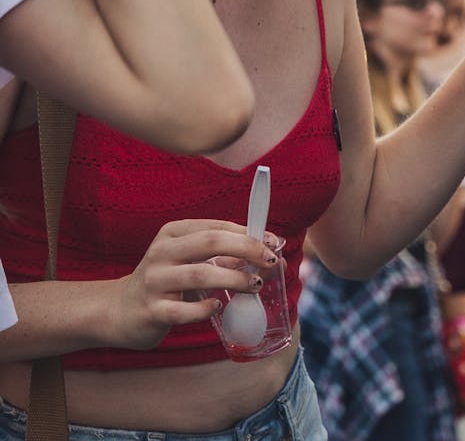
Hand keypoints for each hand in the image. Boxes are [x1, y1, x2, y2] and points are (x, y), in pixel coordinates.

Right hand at [105, 219, 279, 349]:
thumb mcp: (187, 261)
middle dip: (245, 248)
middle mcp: (162, 252)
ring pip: (199, 274)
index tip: (273, 241)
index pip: (215, 226)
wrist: (119, 310)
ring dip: (233, 278)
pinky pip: (182, 310)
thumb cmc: (165, 281)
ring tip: (255, 284)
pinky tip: (218, 307)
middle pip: (209, 242)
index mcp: (173, 233)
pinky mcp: (151, 310)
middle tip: (270, 260)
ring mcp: (154, 281)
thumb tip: (261, 253)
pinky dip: (204, 309)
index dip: (247, 233)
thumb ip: (219, 256)